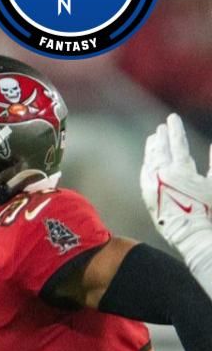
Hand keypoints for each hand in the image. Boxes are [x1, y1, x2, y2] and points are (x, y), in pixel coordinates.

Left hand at [140, 113, 211, 247]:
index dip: (175, 130)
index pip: (177, 143)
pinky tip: (147, 162)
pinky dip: (146, 165)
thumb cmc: (208, 209)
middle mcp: (164, 175)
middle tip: (161, 127)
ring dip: (151, 149)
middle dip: (161, 137)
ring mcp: (153, 186)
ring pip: (150, 161)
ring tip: (153, 139)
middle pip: (160, 150)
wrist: (191, 233)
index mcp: (182, 170)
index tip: (172, 118)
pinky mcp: (148, 197)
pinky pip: (144, 176)